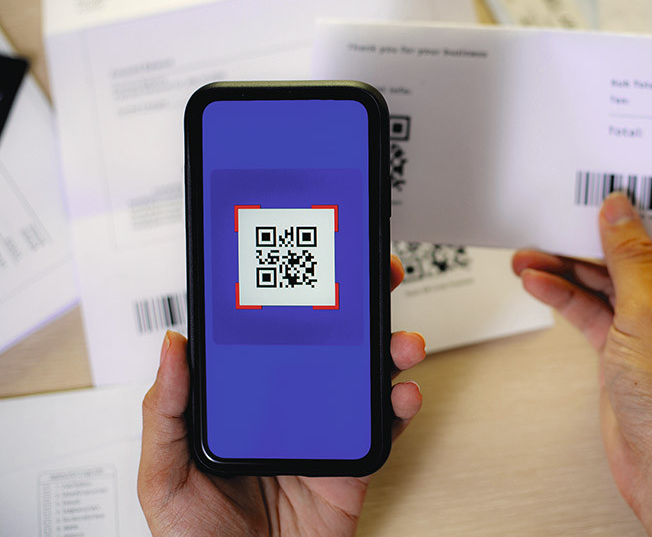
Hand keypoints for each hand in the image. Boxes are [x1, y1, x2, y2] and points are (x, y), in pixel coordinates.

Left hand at [138, 255, 424, 536]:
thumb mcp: (163, 477)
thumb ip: (167, 414)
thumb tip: (174, 346)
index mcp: (243, 401)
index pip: (270, 335)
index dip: (293, 294)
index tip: (308, 259)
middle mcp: (289, 407)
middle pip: (330, 344)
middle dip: (358, 304)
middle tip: (373, 275)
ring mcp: (325, 432)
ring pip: (366, 376)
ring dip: (390, 348)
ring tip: (398, 341)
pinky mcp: (353, 462)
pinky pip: (384, 426)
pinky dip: (401, 405)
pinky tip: (401, 392)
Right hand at [512, 192, 651, 535]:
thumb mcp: (651, 315)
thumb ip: (630, 258)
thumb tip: (620, 212)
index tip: (625, 187)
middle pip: (644, 261)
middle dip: (599, 244)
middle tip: (566, 217)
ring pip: (614, 287)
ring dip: (574, 271)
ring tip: (534, 252)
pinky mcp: (629, 353)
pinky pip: (598, 314)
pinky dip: (570, 299)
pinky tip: (541, 281)